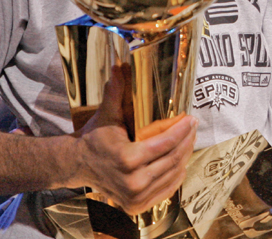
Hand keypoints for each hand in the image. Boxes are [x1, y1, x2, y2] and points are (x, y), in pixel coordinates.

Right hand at [73, 65, 196, 213]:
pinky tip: (181, 158)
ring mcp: (135, 197)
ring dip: (185, 155)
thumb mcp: (106, 113)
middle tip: (193, 125)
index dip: (181, 129)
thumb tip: (119, 65)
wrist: (78, 164)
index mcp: (127, 158)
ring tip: (189, 138)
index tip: (190, 118)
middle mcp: (132, 182)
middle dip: (187, 140)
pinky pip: (167, 189)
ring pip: (173, 174)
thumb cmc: (95, 137)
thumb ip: (116, 91)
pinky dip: (177, 173)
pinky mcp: (137, 205)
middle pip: (173, 158)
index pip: (164, 143)